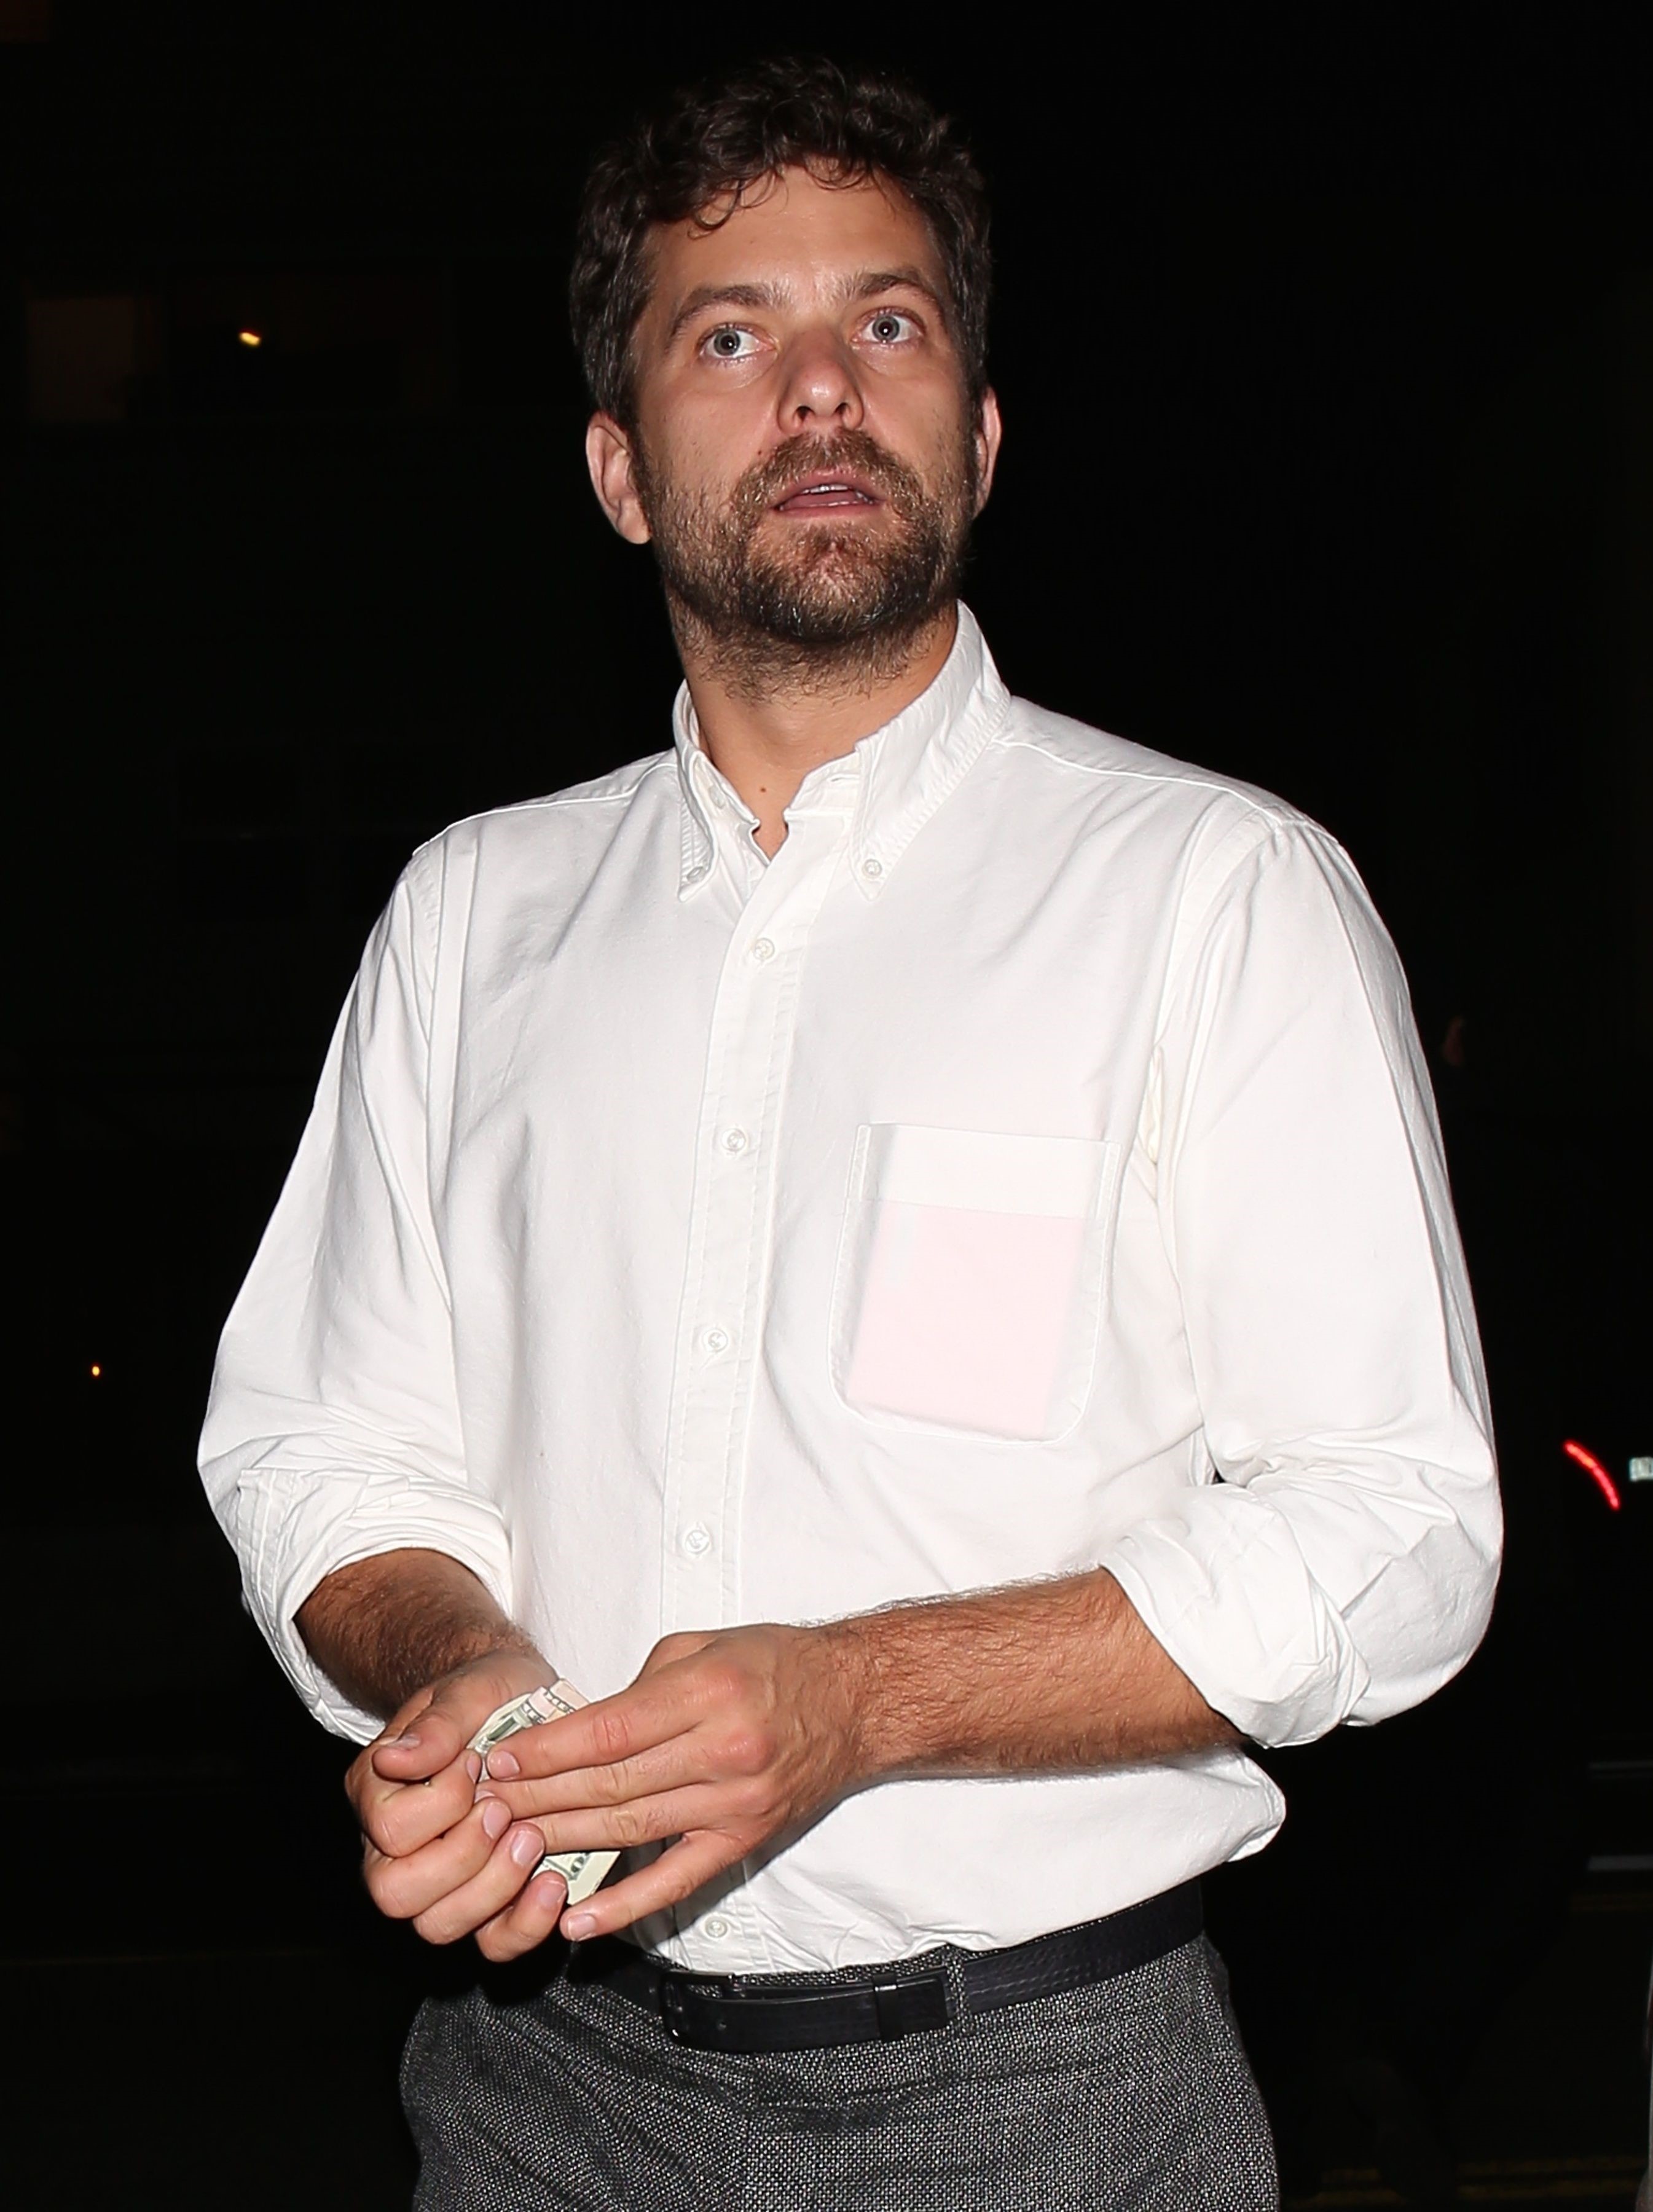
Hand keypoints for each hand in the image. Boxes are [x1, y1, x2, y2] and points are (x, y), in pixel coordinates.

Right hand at [345, 1647, 570, 1959]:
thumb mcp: (470, 1691)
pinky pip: (491, 1943)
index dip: (442, 1803)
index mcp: (377, 1793)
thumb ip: (437, 1725)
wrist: (528, 1704)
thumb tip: (393, 1758)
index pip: (390, 1831)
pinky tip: (554, 1883)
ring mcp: (437, 1882)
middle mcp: (393, 1849)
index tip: (477, 1763)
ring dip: (494, 1889)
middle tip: (505, 1812)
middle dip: (462, 1857)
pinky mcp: (485, 1902)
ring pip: (439, 1926)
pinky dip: (525, 1924)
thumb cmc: (492, 1696)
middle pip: (398, 1895)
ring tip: (534, 1839)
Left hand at [476, 1622, 867, 1942]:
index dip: (546, 1750)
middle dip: (538, 1795)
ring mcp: (734, 1806)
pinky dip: (625, 1905)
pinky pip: (676, 1882)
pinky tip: (576, 1918)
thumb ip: (640, 1686)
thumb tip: (577, 1730)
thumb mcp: (702, 1645)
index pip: (607, 1731)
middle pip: (611, 1784)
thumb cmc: (772, 1663)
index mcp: (707, 1694)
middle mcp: (722, 1753)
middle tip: (483, 1805)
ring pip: (631, 1831)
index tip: (498, 1758)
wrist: (854, 1701)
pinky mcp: (743, 1843)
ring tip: (507, 1845)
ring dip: (563, 1840)